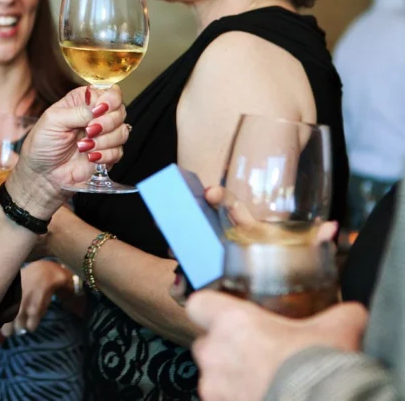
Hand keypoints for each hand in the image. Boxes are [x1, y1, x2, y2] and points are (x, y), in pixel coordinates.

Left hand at [0, 260, 76, 360]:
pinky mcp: (34, 309)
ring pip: (18, 329)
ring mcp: (20, 306)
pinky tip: (33, 312)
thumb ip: (0, 314)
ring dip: (20, 325)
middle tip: (15, 316)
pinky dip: (31, 324)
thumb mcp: (10, 294)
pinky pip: (30, 327)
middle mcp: (7, 303)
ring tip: (26, 311)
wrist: (45, 271)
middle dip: (8, 328)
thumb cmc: (23, 283)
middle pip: (5, 330)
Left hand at [9, 85, 127, 218]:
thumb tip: (99, 107)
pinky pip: (119, 151)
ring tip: (83, 146)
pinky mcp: (107, 154)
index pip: (109, 92)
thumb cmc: (42, 144)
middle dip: (107, 122)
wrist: (43, 174)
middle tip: (88, 131)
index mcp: (82, 102)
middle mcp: (96, 116)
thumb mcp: (53, 121)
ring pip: (123, 131)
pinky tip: (90, 157)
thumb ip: (77, 111)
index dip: (110, 99)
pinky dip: (105, 155)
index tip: (100, 110)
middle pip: (120, 110)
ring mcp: (104, 135)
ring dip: (104, 140)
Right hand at [169, 188, 338, 306]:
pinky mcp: (206, 290)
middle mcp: (226, 248)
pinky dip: (179, 288)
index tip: (211, 193)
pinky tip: (179, 288)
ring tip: (179, 261)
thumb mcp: (301, 259)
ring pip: (189, 257)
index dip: (221, 198)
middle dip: (187, 228)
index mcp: (248, 234)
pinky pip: (184, 287)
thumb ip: (315, 243)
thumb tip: (330, 228)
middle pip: (200, 230)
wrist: (281, 316)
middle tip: (180, 230)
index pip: (232, 209)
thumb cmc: (289, 280)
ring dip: (181, 257)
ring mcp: (213, 267)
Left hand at [186, 291, 366, 400]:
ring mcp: (215, 388)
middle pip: (206, 344)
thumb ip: (339, 314)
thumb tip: (352, 313)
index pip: (199, 304)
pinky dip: (239, 399)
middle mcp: (215, 353)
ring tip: (265, 382)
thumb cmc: (320, 368)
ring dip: (233, 379)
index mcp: (232, 322)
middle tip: (258, 354)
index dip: (212, 309)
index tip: (229, 314)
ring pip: (213, 378)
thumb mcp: (337, 329)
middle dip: (226, 349)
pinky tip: (266, 397)